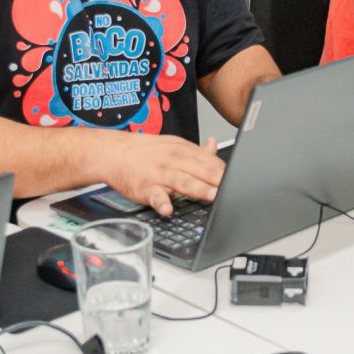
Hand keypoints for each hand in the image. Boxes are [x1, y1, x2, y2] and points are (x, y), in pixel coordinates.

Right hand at [98, 132, 225, 215]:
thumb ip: (195, 150)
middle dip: (217, 179)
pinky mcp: (145, 188)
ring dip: (198, 188)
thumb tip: (214, 145)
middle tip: (232, 189)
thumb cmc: (146, 151)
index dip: (224, 171)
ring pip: (182, 181)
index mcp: (183, 150)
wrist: (114, 153)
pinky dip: (161, 202)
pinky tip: (168, 209)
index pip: (209, 161)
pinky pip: (154, 196)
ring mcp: (159, 174)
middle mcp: (173, 160)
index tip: (238, 180)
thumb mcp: (172, 144)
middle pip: (200, 169)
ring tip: (212, 196)